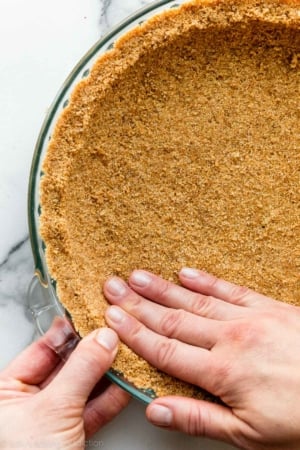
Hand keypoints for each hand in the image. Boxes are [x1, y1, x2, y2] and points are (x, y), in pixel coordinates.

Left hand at [0, 317, 129, 449]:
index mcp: (5, 392)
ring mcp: (49, 421)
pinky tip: (124, 385)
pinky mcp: (69, 438)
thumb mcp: (53, 410)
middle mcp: (25, 404)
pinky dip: (110, 399)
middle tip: (113, 335)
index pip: (42, 349)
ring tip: (124, 356)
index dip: (70, 332)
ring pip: (82, 389)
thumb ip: (81, 371)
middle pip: (65, 367)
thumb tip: (102, 340)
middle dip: (93, 352)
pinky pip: (92, 411)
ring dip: (107, 375)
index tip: (91, 317)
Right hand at [103, 268, 299, 449]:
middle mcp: (231, 339)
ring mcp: (249, 318)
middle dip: (138, 304)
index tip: (112, 318)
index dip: (134, 334)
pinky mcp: (268, 306)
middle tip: (112, 286)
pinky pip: (229, 290)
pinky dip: (205, 281)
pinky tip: (186, 273)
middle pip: (173, 320)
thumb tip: (157, 410)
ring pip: (195, 301)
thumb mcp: (249, 435)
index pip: (165, 351)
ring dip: (163, 288)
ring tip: (137, 276)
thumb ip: (199, 420)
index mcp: (223, 373)